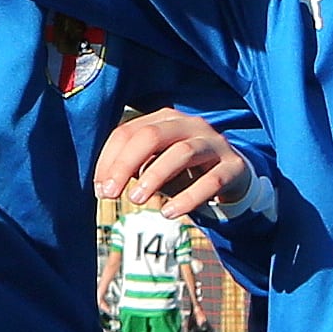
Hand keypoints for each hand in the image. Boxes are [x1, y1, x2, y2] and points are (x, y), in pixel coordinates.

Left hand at [94, 106, 250, 220]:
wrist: (232, 176)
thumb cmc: (184, 170)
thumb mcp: (155, 163)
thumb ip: (132, 167)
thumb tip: (103, 185)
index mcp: (165, 119)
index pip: (128, 132)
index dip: (109, 160)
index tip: (99, 188)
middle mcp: (190, 125)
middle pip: (151, 136)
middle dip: (125, 164)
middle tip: (110, 194)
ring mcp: (214, 143)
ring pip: (182, 152)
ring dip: (155, 176)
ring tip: (136, 200)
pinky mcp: (233, 166)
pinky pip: (212, 180)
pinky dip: (189, 197)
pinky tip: (170, 212)